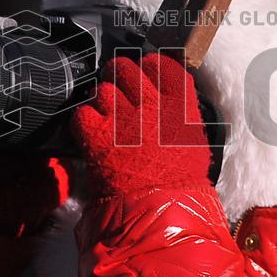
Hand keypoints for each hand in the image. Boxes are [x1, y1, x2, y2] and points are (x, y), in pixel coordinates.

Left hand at [71, 53, 211, 196]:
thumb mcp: (194, 143)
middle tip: (117, 86)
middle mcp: (151, 105)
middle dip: (119, 75)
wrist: (160, 212)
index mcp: (178, 105)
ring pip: (102, 90)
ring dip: (102, 101)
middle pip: (126, 69)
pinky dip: (84, 120)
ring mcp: (122, 118)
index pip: (162, 64)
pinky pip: (82, 112)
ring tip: (108, 118)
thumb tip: (173, 103)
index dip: (150, 66)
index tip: (146, 72)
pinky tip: (92, 132)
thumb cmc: (181, 184)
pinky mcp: (97, 135)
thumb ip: (182, 116)